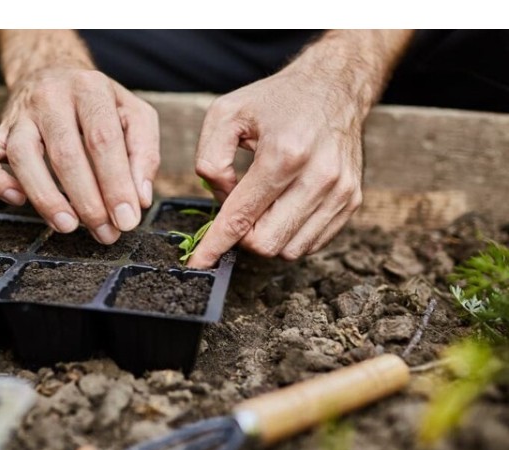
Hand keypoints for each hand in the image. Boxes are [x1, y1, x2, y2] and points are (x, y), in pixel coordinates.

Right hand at [0, 68, 159, 243]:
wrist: (53, 70)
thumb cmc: (100, 104)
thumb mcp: (135, 115)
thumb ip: (144, 153)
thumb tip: (139, 198)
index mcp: (90, 88)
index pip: (103, 140)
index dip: (116, 184)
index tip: (127, 219)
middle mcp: (51, 97)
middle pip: (65, 153)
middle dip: (87, 201)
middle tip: (105, 232)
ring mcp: (19, 114)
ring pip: (22, 156)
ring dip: (45, 197)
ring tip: (68, 226)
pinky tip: (18, 200)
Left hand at [188, 56, 366, 267]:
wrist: (334, 86)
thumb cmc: (277, 101)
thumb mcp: (226, 113)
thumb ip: (209, 159)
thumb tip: (220, 198)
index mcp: (284, 153)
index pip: (241, 217)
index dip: (215, 245)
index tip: (198, 263)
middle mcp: (319, 176)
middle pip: (266, 243)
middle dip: (242, 236)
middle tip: (238, 210)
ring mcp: (340, 191)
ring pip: (289, 250)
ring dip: (267, 236)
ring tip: (263, 203)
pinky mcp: (352, 200)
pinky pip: (311, 243)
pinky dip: (290, 234)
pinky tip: (284, 207)